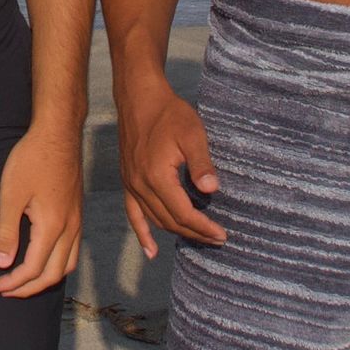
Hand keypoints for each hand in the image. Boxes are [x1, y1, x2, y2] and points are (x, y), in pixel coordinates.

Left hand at [0, 123, 82, 296]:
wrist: (58, 133)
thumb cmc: (32, 159)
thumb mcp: (11, 195)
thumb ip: (6, 232)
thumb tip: (2, 263)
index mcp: (52, 227)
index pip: (33, 269)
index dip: (13, 283)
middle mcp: (70, 228)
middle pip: (53, 274)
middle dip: (28, 287)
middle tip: (6, 289)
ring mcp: (77, 220)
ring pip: (68, 264)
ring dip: (46, 278)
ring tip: (24, 280)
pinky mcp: (77, 212)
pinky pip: (73, 250)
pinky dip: (58, 263)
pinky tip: (44, 257)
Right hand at [118, 77, 225, 253]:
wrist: (139, 98)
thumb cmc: (168, 113)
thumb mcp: (192, 133)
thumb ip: (201, 163)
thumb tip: (212, 190)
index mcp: (157, 176)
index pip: (183, 213)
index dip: (203, 227)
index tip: (222, 234)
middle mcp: (141, 186)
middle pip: (169, 221)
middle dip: (194, 232)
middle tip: (217, 238)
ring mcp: (132, 185)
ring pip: (155, 220)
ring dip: (176, 232)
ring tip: (197, 238)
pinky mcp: (128, 181)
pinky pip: (133, 214)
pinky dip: (143, 234)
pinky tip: (151, 251)